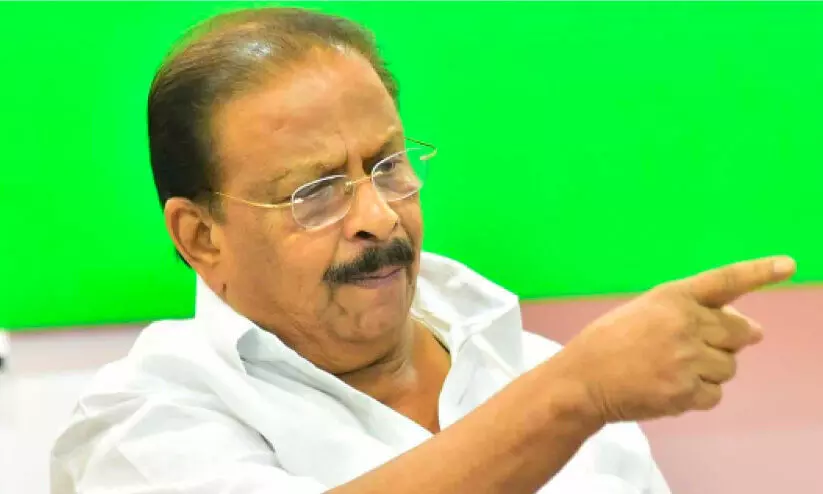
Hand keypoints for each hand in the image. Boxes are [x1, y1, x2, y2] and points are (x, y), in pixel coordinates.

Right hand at [556, 256, 795, 422]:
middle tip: (698, 348)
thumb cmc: (610, 343)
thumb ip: (694, 315)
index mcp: (671, 297)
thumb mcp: (646, 312)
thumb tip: (754, 332)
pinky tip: (669, 387)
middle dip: (728, 341)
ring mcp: (686, 359)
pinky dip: (698, 395)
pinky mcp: (684, 391)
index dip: (758, 271)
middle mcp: (683, 323)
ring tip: (672, 369)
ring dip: (710, 370)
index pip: (723, 280)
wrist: (581, 379)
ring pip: (729, 367)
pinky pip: (714, 395)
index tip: (788, 265)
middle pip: (738, 333)